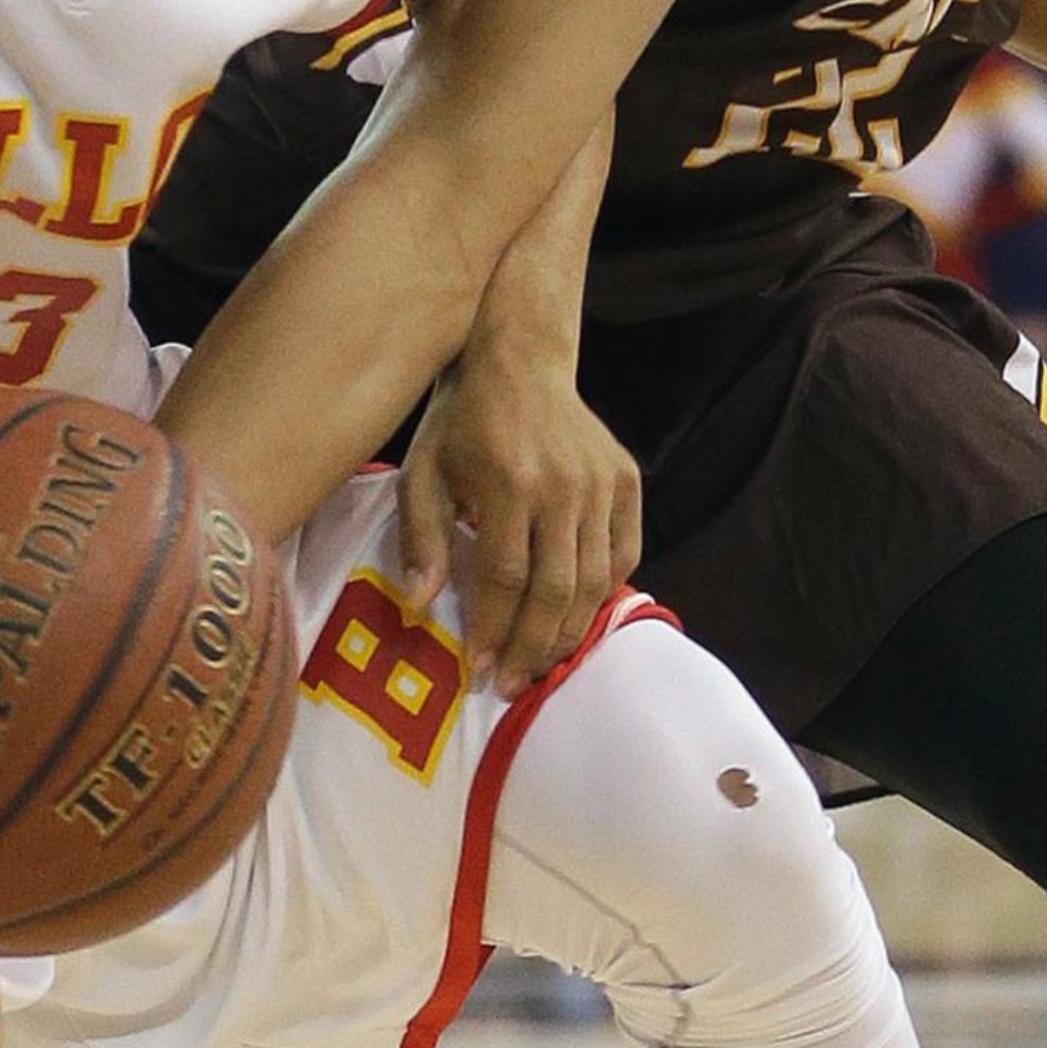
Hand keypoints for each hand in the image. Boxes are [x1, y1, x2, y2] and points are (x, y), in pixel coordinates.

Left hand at [398, 341, 642, 687]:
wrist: (520, 362)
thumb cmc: (462, 424)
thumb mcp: (422, 472)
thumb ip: (422, 536)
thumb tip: (420, 603)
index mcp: (508, 481)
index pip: (506, 576)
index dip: (493, 630)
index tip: (478, 669)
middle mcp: (562, 485)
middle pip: (555, 588)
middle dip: (532, 646)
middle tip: (512, 685)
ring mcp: (601, 482)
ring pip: (594, 579)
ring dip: (568, 631)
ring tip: (543, 664)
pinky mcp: (626, 480)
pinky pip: (623, 553)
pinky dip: (604, 592)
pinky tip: (577, 619)